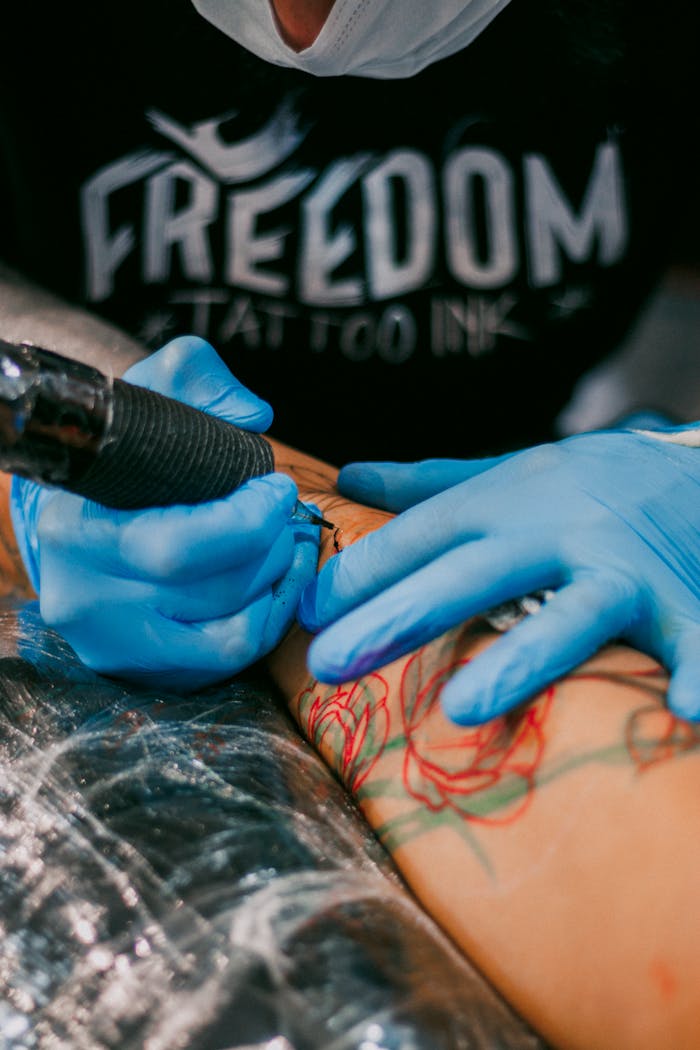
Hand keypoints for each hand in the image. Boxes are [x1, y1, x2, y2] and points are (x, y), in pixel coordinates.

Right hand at [10, 336, 318, 690]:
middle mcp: (86, 597)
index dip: (251, 520)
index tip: (279, 488)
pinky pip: (225, 661)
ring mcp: (111, 643)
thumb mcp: (149, 391)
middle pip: (219, 589)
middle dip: (275, 547)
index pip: (181, 545)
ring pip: (230, 635)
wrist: (77, 509)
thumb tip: (255, 417)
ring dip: (279, 585)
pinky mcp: (138, 668)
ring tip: (290, 545)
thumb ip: (197, 376)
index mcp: (80, 529)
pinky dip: (264, 621)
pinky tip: (272, 583)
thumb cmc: (123, 451)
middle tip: (291, 515)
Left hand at [298, 427, 699, 723]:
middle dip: (399, 617)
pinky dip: (699, 672)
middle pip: (472, 576)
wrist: (696, 467)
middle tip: (328, 663)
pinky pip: (694, 640)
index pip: (422, 536)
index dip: (362, 573)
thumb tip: (349, 476)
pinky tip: (687, 710)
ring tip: (465, 707)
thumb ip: (430, 484)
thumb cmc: (589, 482)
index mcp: (507, 502)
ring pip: (570, 615)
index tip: (306, 612)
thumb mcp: (509, 473)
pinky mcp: (683, 599)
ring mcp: (621, 568)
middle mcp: (557, 531)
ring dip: (521, 658)